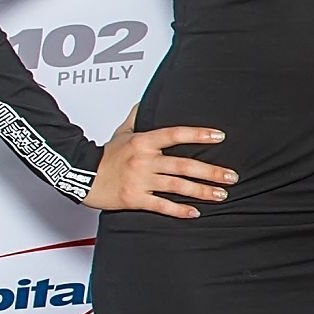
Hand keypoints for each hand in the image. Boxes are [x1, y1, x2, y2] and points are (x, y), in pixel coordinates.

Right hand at [84, 107, 235, 217]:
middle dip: (211, 171)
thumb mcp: (122, 132)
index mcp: (142, 142)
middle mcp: (143, 160)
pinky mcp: (135, 198)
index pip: (175, 134)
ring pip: (177, 186)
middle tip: (232, 176)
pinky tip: (195, 212)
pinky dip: (179, 210)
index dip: (198, 134)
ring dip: (202, 191)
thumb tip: (149, 101)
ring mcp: (140, 180)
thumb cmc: (104, 155)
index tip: (218, 136)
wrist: (81, 176)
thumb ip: (139, 117)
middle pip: (183, 165)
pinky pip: (162, 205)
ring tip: (221, 193)